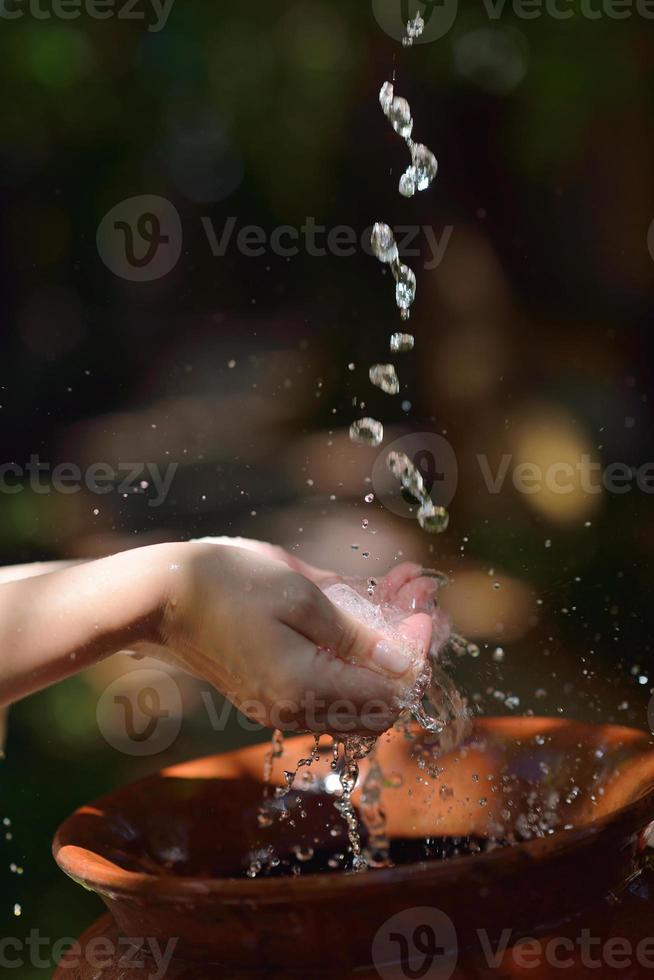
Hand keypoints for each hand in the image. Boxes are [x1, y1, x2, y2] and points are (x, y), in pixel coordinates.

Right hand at [158, 540, 435, 735]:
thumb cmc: (227, 584)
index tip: (425, 607)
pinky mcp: (271, 690)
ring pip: (356, 691)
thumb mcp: (299, 596)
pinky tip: (364, 607)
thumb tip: (402, 660)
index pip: (390, 692)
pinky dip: (354, 649)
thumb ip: (355, 634)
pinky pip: (328, 682)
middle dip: (408, 648)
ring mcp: (282, 704)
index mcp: (306, 690)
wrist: (159, 597)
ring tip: (401, 590)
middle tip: (421, 598)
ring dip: (385, 644)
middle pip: (379, 701)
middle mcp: (297, 710)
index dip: (417, 651)